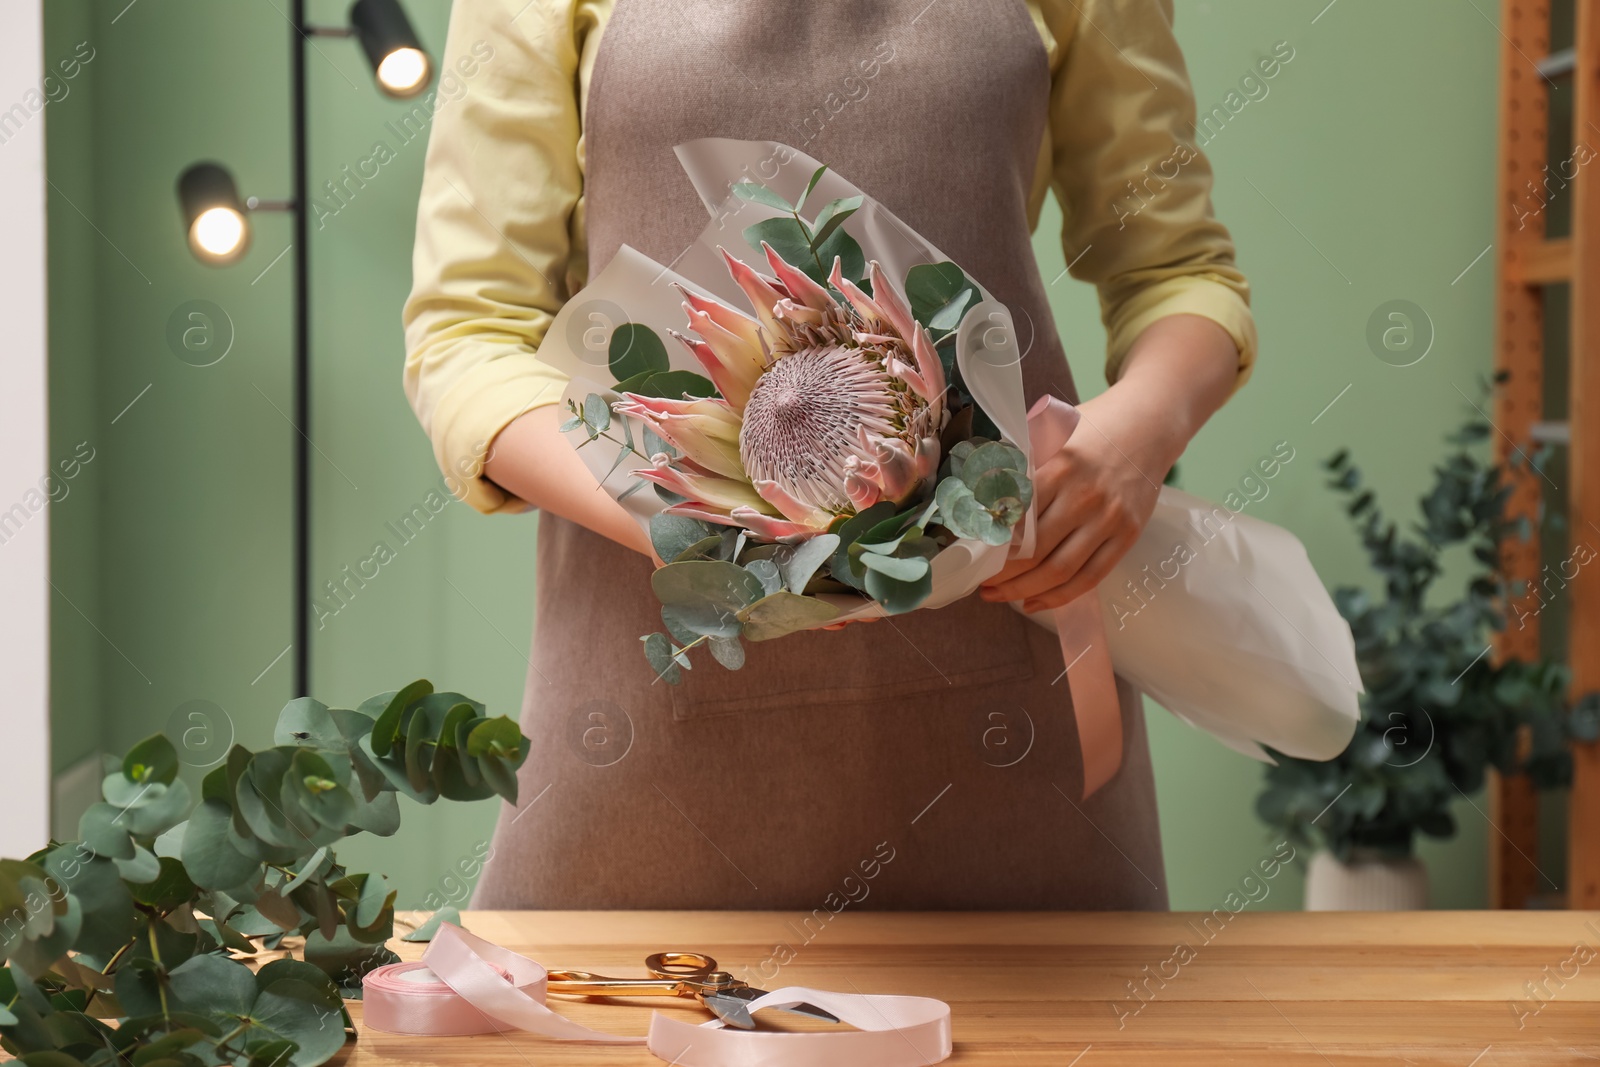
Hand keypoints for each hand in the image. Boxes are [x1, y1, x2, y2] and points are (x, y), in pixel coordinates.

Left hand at [978, 314, 1240, 612]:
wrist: (1152, 421)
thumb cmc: (1095, 425)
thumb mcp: (1054, 433)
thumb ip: (1024, 466)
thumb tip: (981, 499)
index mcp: (1061, 468)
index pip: (1016, 518)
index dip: (990, 544)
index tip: (970, 555)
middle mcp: (1085, 497)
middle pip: (1035, 552)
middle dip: (1002, 575)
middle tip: (980, 581)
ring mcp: (1110, 519)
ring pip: (1060, 571)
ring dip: (1023, 591)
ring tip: (998, 595)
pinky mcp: (1128, 535)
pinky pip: (1090, 577)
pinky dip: (1059, 597)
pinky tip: (1034, 602)